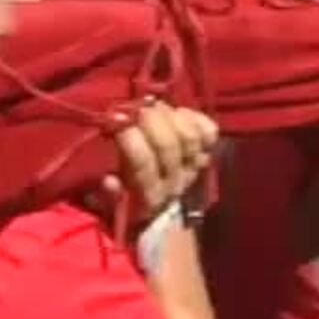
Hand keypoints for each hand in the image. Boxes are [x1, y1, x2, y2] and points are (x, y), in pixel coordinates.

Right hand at [103, 100, 219, 218]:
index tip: (116, 118)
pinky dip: (195, 118)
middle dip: (150, 119)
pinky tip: (178, 111)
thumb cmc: (131, 203)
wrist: (166, 212)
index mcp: (149, 195)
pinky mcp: (207, 155)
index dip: (130, 139)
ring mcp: (194, 168)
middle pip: (168, 145)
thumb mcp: (113, 205)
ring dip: (170, 115)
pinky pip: (209, 133)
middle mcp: (175, 181)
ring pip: (189, 137)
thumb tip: (110, 180)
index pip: (142, 164)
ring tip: (153, 105)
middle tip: (135, 106)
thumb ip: (111, 195)